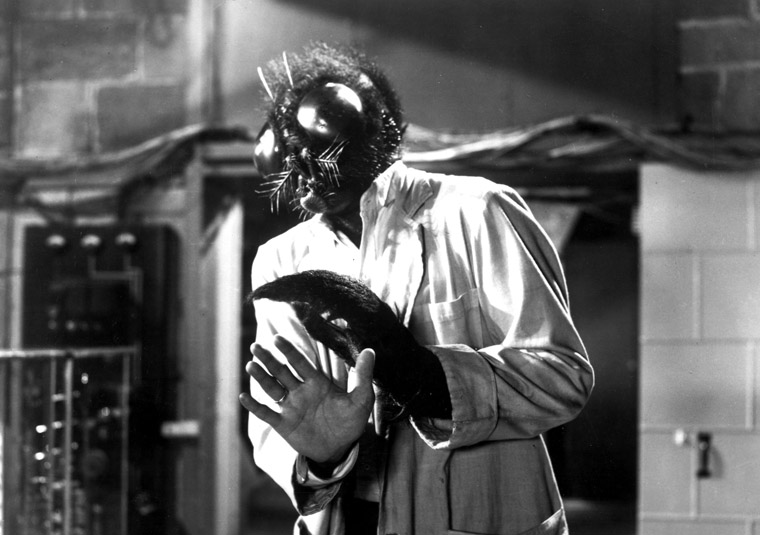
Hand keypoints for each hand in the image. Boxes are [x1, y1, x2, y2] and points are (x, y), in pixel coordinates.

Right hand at [250, 270, 451, 417]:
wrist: (340, 449)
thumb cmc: (350, 422)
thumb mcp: (361, 399)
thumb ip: (363, 376)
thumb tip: (370, 350)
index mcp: (316, 382)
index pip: (300, 363)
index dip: (289, 351)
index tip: (277, 339)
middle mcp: (300, 391)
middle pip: (281, 372)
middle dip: (269, 359)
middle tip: (256, 346)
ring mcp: (290, 407)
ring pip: (272, 389)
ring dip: (261, 377)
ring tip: (251, 364)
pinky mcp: (284, 424)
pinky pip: (267, 413)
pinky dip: (255, 406)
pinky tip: (243, 396)